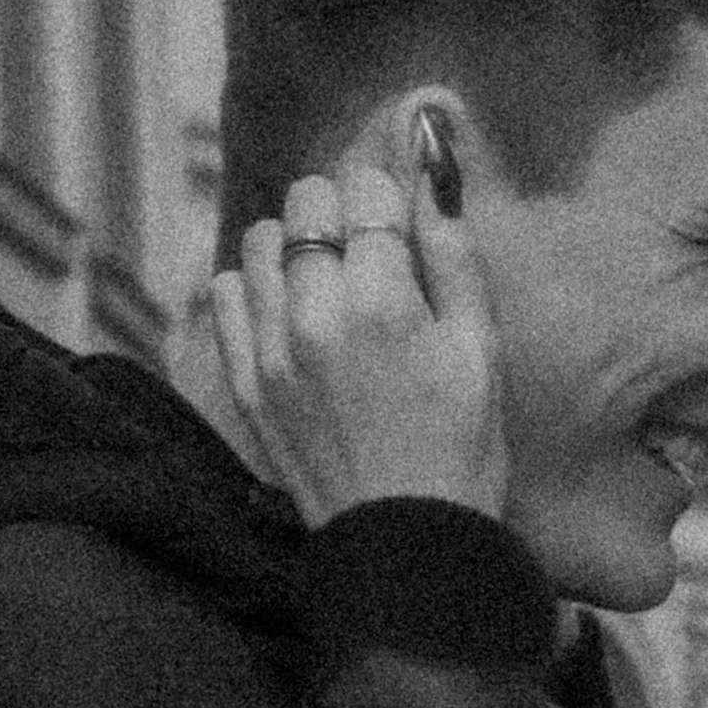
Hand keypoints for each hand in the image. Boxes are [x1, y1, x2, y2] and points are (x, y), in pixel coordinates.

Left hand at [209, 153, 508, 530]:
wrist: (404, 547)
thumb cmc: (460, 451)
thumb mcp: (480, 349)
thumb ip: (453, 251)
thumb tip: (433, 159)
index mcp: (380, 300)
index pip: (366, 187)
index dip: (391, 204)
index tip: (405, 238)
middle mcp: (313, 314)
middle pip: (307, 201)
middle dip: (342, 216)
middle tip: (371, 262)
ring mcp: (269, 348)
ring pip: (261, 239)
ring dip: (295, 247)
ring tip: (329, 286)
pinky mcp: (244, 381)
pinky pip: (227, 292)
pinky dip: (256, 288)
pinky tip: (292, 314)